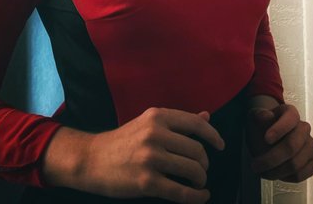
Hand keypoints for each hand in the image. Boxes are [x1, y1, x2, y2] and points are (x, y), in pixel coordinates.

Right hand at [77, 106, 225, 202]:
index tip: (220, 145)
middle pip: (197, 150)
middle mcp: (155, 134)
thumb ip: (177, 122)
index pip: (195, 123)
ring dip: (200, 180)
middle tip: (202, 170)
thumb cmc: (122, 141)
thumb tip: (207, 116)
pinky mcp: (146, 182)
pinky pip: (180, 192)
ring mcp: (151, 158)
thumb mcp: (148, 123)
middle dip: (204, 164)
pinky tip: (200, 197)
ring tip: (199, 183)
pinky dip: (195, 197)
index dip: (213, 135)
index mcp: (157, 116)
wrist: (91, 159)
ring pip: (192, 170)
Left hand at [245, 103, 312, 182]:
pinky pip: (302, 174)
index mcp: (291, 113)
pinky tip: (276, 173)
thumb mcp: (255, 118)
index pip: (290, 118)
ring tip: (263, 171)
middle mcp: (304, 128)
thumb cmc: (263, 127)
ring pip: (296, 164)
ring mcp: (310, 145)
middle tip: (256, 164)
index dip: (279, 129)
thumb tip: (265, 116)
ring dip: (276, 171)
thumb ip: (259, 116)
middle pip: (291, 146)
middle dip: (271, 159)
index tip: (266, 139)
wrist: (268, 138)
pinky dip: (286, 177)